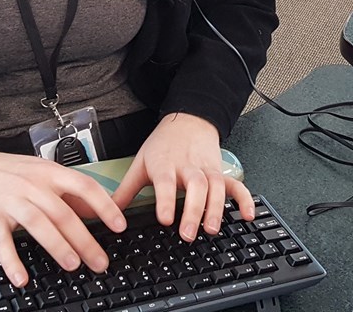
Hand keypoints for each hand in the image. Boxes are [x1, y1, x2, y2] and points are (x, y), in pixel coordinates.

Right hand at [0, 143, 125, 286]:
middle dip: (86, 239)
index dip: (104, 206)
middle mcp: (31, 185)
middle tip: (100, 261)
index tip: (119, 225)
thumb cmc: (1, 172)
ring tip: (73, 265)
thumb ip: (63, 190)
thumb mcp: (36, 172)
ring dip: (58, 246)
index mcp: (47, 172)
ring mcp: (10, 200)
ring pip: (39, 224)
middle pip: (64, 212)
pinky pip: (3, 242)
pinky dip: (12, 261)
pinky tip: (22, 278)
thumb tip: (93, 212)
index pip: (83, 186)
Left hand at [110, 112, 253, 240]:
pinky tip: (247, 216)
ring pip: (215, 187)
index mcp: (164, 164)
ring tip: (211, 229)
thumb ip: (126, 191)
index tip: (165, 219)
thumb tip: (105, 213)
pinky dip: (245, 199)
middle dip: (192, 210)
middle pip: (194, 186)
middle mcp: (188, 167)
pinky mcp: (221, 172)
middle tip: (187, 234)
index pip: (165, 182)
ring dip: (215, 208)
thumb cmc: (162, 146)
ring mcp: (207, 169)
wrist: (187, 120)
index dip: (166, 200)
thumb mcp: (140, 164)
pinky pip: (236, 185)